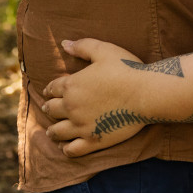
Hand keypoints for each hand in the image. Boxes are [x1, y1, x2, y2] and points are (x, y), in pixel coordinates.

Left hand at [43, 38, 192, 157]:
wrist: (146, 93)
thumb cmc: (126, 69)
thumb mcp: (103, 50)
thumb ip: (82, 46)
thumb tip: (64, 43)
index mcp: (71, 85)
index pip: (52, 88)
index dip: (49, 89)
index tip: (48, 92)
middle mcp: (71, 107)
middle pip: (52, 110)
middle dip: (48, 108)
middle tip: (47, 109)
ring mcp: (81, 126)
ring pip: (58, 132)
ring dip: (52, 130)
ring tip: (51, 131)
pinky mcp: (94, 141)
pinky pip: (73, 149)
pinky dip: (67, 149)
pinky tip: (66, 147)